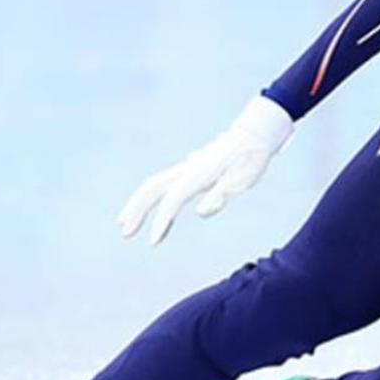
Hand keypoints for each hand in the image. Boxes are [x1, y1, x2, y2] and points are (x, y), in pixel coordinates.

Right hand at [117, 95, 293, 244]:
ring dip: (139, 206)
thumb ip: (221, 194)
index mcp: (198, 174)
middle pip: (152, 188)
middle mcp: (187, 170)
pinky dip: (158, 205)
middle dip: (136, 209)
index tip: (153, 242)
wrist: (255, 136)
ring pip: (155, 186)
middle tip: (124, 232)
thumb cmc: (250, 159)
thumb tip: (201, 211)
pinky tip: (161, 223)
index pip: (172, 200)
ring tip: (127, 227)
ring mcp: (187, 170)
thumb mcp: (242, 180)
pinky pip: (168, 189)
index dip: (160, 221)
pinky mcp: (191, 173)